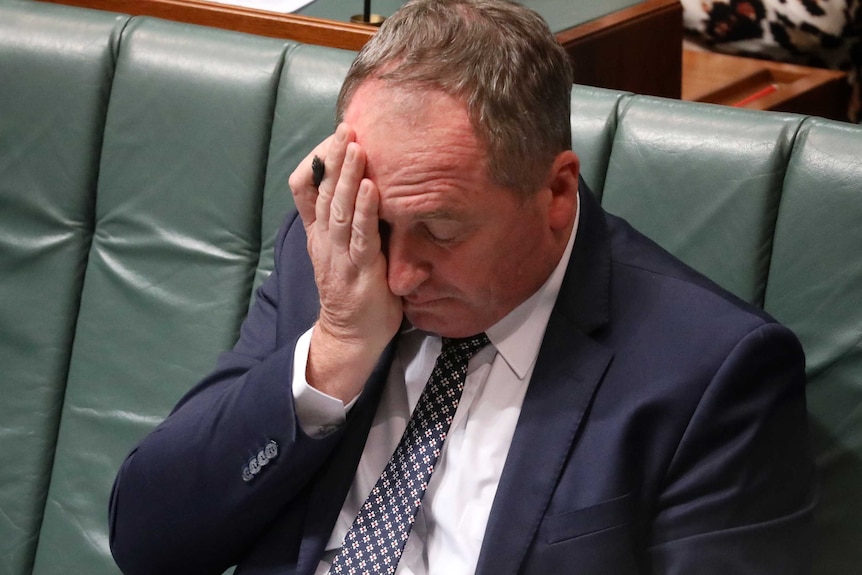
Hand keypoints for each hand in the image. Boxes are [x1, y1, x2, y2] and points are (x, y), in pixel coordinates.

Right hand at [289, 124, 401, 402]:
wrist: (351, 335)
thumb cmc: (354, 290)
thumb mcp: (341, 250)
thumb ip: (346, 222)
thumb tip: (365, 186)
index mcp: (319, 233)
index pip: (308, 189)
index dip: (319, 161)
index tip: (335, 135)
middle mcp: (325, 240)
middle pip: (324, 192)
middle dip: (334, 157)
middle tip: (347, 126)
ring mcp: (340, 255)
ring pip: (340, 209)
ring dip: (349, 176)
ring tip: (356, 146)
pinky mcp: (359, 271)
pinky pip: (361, 236)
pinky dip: (366, 211)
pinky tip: (373, 187)